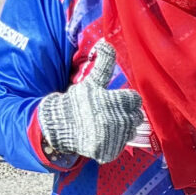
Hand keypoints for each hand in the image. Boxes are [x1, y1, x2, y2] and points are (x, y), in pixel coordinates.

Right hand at [38, 41, 143, 162]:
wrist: (58, 128)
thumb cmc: (76, 103)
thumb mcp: (90, 82)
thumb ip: (103, 65)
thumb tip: (107, 43)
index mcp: (111, 101)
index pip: (134, 99)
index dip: (126, 99)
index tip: (114, 100)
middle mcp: (114, 120)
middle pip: (136, 116)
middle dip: (126, 113)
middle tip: (110, 112)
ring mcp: (112, 138)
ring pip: (131, 130)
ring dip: (123, 127)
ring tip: (105, 124)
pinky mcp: (109, 152)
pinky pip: (121, 146)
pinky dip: (114, 142)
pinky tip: (102, 137)